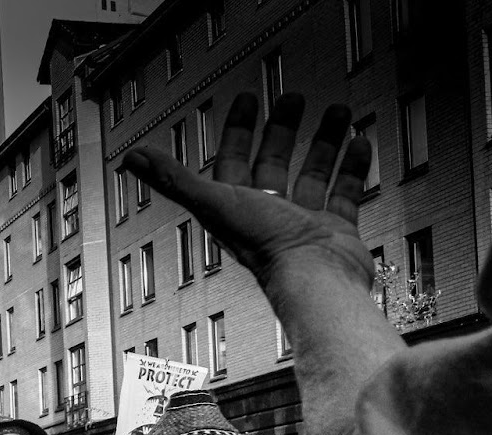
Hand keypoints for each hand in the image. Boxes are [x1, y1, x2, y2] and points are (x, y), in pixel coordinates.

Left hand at [121, 92, 375, 293]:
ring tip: (338, 112)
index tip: (248, 99)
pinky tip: (359, 143)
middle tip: (294, 98)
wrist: (314, 279)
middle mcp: (268, 214)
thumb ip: (173, 178)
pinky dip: (352, 168)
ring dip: (324, 142)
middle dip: (283, 128)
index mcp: (237, 208)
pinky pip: (345, 194)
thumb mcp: (213, 202)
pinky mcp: (335, 230)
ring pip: (313, 174)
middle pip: (274, 162)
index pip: (233, 161)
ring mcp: (303, 223)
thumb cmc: (264, 247)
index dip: (237, 130)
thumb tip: (132, 158)